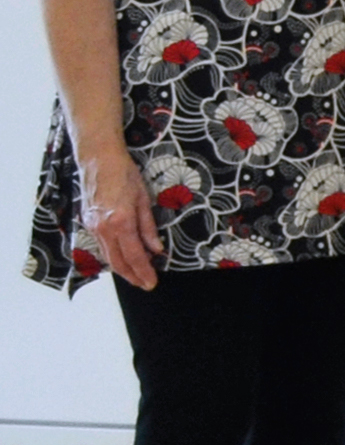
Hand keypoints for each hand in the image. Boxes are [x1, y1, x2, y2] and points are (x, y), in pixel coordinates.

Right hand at [80, 150, 159, 290]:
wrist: (98, 159)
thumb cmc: (124, 174)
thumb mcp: (144, 199)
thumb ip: (148, 227)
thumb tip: (156, 249)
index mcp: (121, 222)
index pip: (134, 256)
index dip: (143, 272)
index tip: (151, 283)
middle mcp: (104, 228)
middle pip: (118, 262)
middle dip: (132, 276)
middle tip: (145, 284)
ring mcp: (93, 227)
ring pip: (108, 256)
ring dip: (122, 268)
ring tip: (137, 274)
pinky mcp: (88, 223)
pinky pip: (102, 245)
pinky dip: (114, 255)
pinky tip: (124, 257)